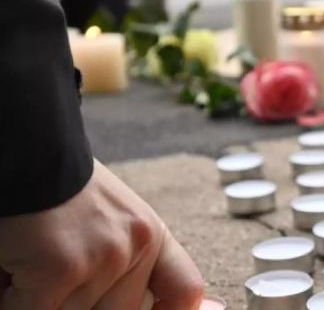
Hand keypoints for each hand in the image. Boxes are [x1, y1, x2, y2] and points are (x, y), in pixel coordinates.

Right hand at [0, 161, 203, 309]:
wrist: (24, 148)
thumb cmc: (49, 188)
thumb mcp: (103, 221)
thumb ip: (124, 263)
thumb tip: (187, 306)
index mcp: (150, 234)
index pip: (184, 290)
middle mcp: (139, 245)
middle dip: (73, 303)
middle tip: (52, 277)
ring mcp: (106, 256)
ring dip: (39, 299)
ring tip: (28, 265)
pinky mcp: (64, 266)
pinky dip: (11, 298)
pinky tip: (12, 267)